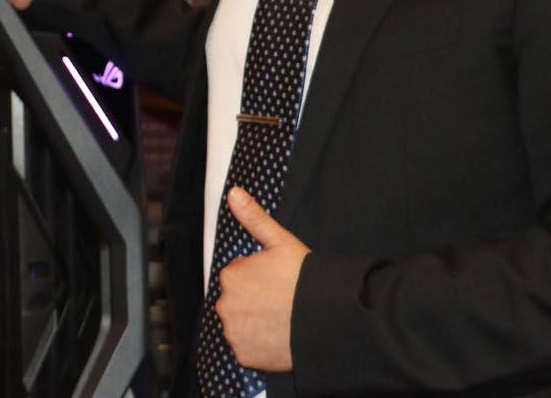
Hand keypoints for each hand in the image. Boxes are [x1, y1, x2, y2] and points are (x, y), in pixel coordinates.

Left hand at [215, 187, 309, 372]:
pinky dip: (258, 346)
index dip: (258, 278)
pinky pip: (246, 349)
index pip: (237, 277)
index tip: (276, 282)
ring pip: (240, 325)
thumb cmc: (304, 280)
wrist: (325, 320)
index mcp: (230, 276)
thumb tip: (233, 193)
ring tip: (281, 319)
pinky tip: (277, 336)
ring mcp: (234, 333)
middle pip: (236, 302)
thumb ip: (253, 217)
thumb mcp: (280, 242)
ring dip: (254, 323)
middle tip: (280, 302)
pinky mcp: (244, 356)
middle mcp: (225, 306)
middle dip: (253, 301)